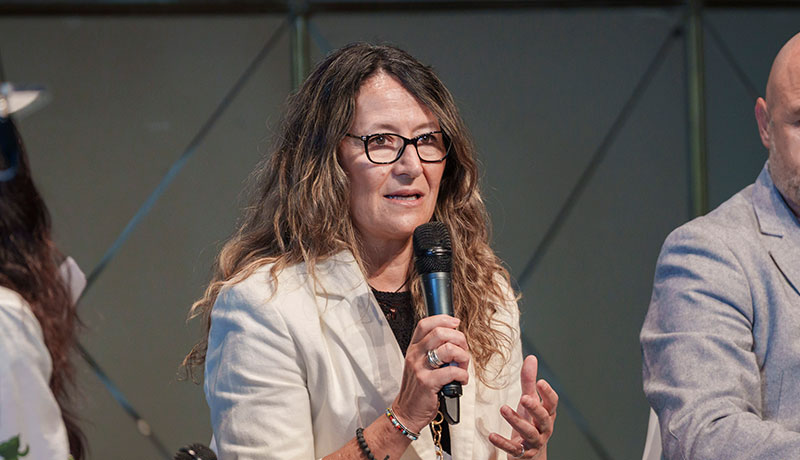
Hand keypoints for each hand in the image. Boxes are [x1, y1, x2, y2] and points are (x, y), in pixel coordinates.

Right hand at [391, 315, 470, 433]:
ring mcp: (420, 368)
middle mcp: (415, 355)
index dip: (443, 319)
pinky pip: (452, 371)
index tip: (455, 323)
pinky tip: (461, 379)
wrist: (407, 411)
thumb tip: (455, 340)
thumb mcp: (420, 365)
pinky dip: (463, 375)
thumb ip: (433, 351)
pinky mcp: (427, 383)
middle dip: (459, 339)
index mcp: (414, 348)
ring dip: (463, 356)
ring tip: (463, 366)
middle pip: (439, 333)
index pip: (425, 324)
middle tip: (463, 349)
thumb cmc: (418, 389)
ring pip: (448, 349)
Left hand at [489, 355, 557, 458]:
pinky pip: (514, 449)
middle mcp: (543, 428)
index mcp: (546, 414)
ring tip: (504, 409)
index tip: (540, 382)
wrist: (531, 455)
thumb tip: (531, 358)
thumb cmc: (531, 423)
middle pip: (542, 418)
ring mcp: (534, 442)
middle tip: (524, 398)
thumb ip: (529, 381)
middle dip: (534, 408)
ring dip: (516, 422)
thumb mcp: (530, 401)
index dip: (548, 393)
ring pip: (529, 433)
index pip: (552, 403)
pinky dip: (503, 442)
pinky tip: (492, 435)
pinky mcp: (523, 453)